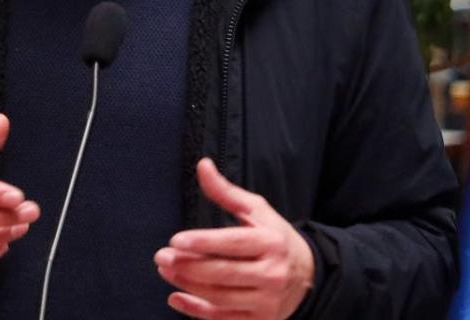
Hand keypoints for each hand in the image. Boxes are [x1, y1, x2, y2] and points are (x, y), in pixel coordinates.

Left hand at [154, 158, 313, 319]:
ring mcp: (267, 301)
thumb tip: (202, 165)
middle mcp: (272, 274)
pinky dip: (196, 311)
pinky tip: (175, 298)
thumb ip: (226, 192)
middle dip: (188, 266)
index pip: (233, 243)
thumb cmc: (275, 237)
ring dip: (188, 285)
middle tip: (161, 257)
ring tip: (165, 271)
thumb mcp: (257, 210)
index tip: (175, 240)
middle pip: (223, 273)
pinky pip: (223, 319)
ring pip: (220, 297)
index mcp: (271, 243)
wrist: (309, 275)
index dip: (203, 242)